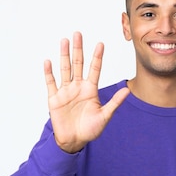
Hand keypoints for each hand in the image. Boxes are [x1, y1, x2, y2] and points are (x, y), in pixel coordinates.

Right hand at [44, 32, 129, 152]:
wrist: (74, 141)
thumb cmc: (90, 129)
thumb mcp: (105, 116)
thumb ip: (114, 102)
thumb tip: (127, 90)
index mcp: (90, 90)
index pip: (94, 69)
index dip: (97, 57)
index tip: (100, 44)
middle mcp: (78, 87)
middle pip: (78, 64)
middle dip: (78, 49)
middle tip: (78, 34)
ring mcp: (65, 92)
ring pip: (65, 69)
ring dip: (64, 55)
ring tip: (64, 41)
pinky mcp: (54, 99)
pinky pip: (51, 83)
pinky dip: (49, 73)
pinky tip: (48, 61)